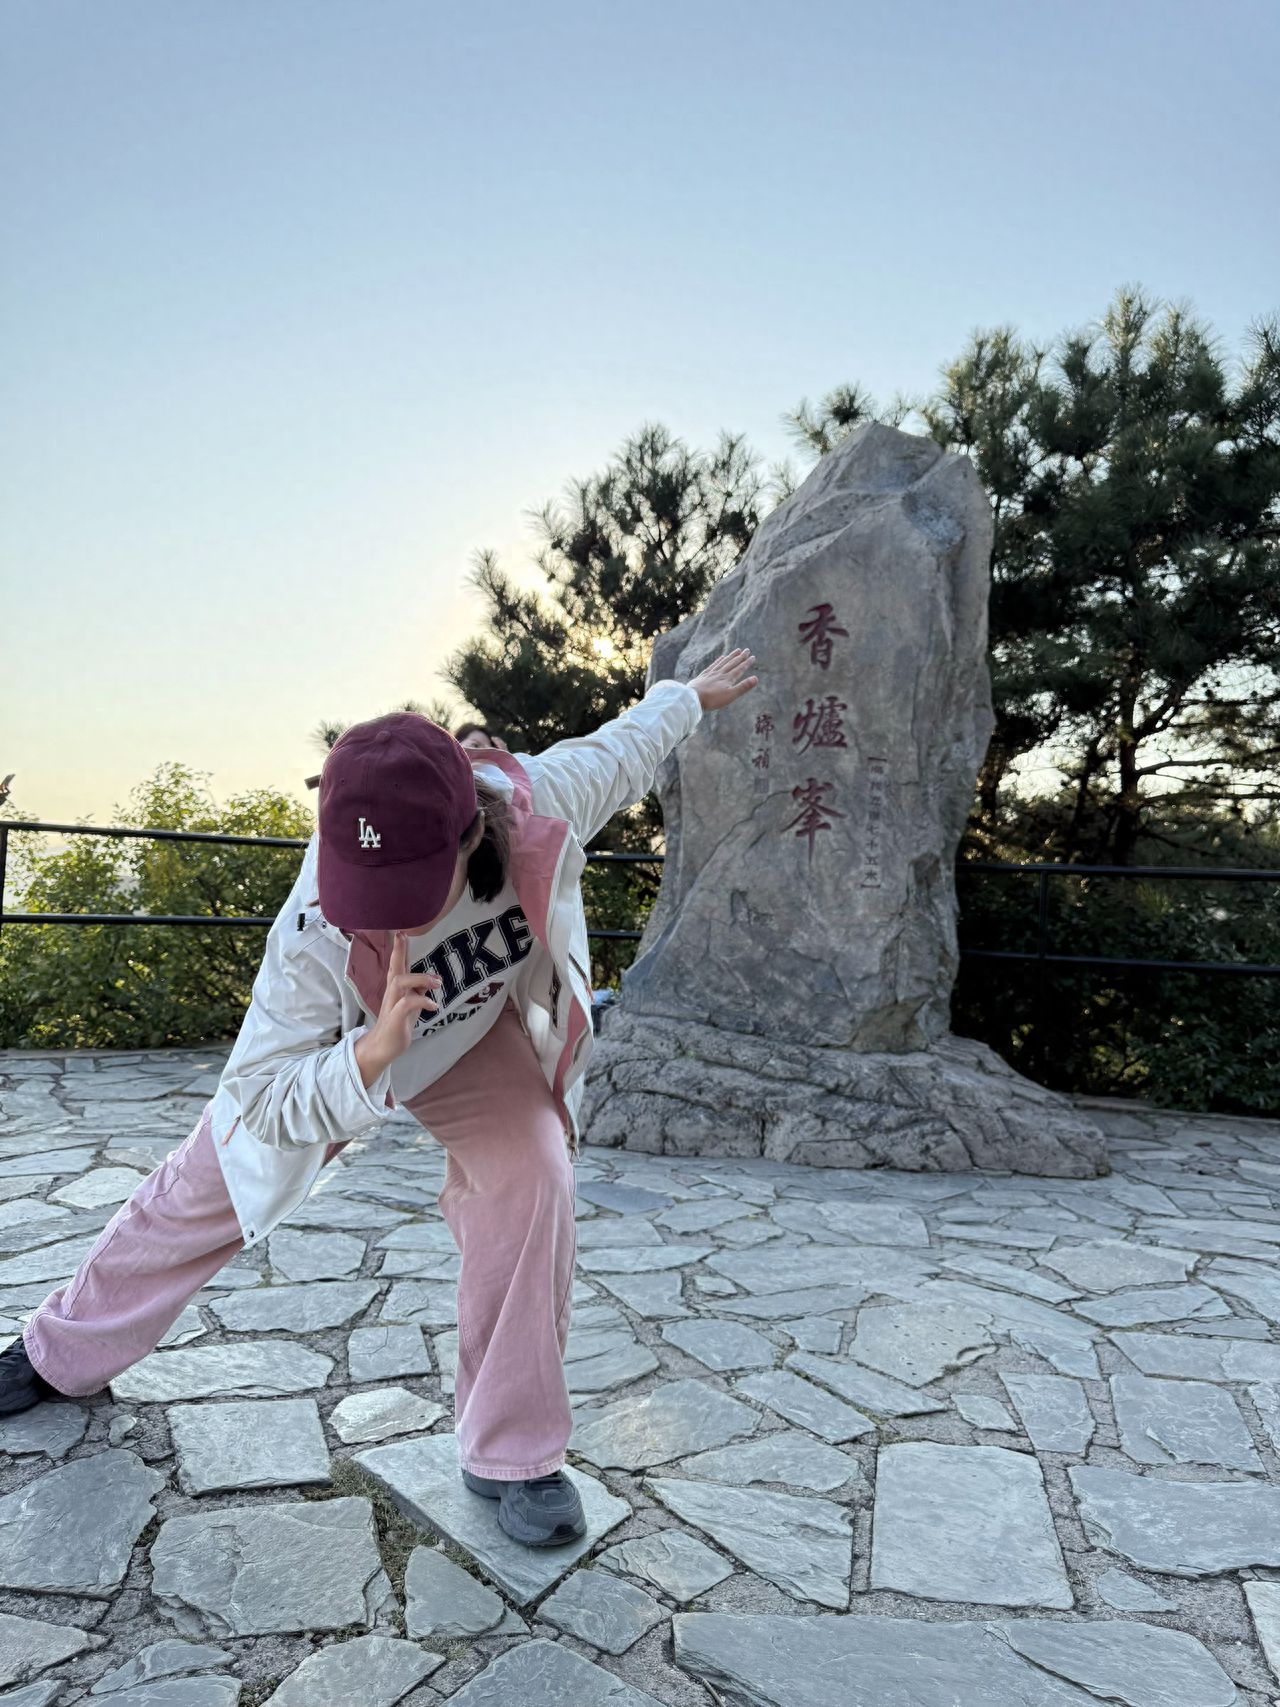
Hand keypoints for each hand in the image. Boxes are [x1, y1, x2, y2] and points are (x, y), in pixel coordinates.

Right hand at [354, 932, 443, 1087]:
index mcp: (396, 989)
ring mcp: (392, 1005)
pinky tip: (433, 1006)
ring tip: (437, 983)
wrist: (382, 1047)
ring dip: (420, 979)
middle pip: (394, 968)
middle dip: (399, 951)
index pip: (397, 965)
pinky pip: (406, 1004)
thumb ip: (419, 991)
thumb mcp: (412, 1005)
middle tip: (403, 935)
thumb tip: (433, 979)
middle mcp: (392, 993)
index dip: (400, 949)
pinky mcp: (394, 1018)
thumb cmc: (398, 1024)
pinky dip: (422, 1002)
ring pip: (399, 982)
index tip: (402, 932)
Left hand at [688, 648, 758, 711]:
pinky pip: (714, 665)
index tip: (753, 657)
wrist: (693, 698)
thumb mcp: (731, 695)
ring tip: (737, 651)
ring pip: (724, 662)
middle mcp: (721, 673)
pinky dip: (719, 660)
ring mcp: (712, 673)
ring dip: (731, 656)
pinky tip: (721, 657)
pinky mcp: (704, 675)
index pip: (740, 669)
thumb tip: (756, 678)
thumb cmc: (713, 699)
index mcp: (728, 678)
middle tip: (747, 650)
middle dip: (740, 657)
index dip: (746, 663)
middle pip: (732, 663)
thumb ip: (743, 687)